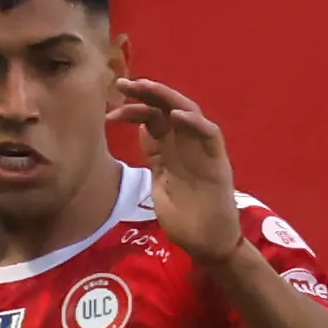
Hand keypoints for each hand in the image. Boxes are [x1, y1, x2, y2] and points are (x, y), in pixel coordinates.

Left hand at [108, 77, 242, 265]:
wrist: (208, 244)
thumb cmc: (185, 219)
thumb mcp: (159, 185)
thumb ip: (153, 159)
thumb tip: (141, 133)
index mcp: (170, 149)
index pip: (151, 118)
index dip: (131, 110)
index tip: (110, 112)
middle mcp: (186, 144)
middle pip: (166, 108)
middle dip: (145, 93)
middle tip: (122, 84)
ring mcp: (202, 150)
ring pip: (187, 111)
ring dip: (166, 97)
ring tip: (145, 87)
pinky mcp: (217, 161)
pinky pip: (208, 133)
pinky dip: (194, 122)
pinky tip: (176, 115)